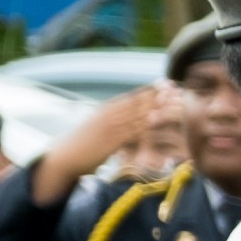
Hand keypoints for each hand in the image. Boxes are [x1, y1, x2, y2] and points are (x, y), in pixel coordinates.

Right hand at [42, 84, 178, 191]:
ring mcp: (110, 127)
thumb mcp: (98, 127)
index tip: (166, 83)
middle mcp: (108, 115)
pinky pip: (134, 131)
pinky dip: (148, 124)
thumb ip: (113, 122)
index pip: (132, 97)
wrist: (64, 158)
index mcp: (106, 110)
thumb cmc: (82, 146)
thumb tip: (128, 119)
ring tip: (175, 99)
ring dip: (157, 106)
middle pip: (138, 102)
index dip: (150, 90)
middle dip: (157, 94)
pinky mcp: (112, 141)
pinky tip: (160, 120)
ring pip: (138, 114)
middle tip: (176, 86)